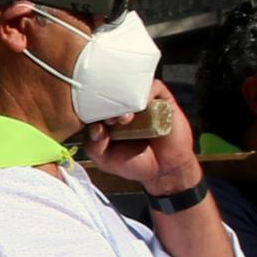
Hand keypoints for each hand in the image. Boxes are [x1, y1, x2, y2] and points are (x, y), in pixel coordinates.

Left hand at [78, 83, 201, 196]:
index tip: (96, 126)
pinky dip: (146, 94)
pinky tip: (143, 109)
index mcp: (105, 117)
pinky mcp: (161, 99)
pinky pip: (152, 87)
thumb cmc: (135, 163)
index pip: (92, 104)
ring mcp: (141, 101)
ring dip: (125, 100)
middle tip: (111, 121)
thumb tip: (95, 128)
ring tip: (126, 119)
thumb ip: (93, 146)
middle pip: (109, 93)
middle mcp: (122, 106)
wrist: (166, 170)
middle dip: (107, 106)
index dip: (91, 111)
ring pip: (129, 88)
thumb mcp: (106, 160)